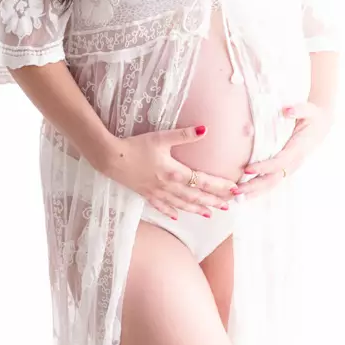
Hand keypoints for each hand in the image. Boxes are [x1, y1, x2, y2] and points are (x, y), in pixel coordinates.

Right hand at [99, 123, 239, 219]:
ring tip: (210, 215)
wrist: (111, 158)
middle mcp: (168, 186)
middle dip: (213, 201)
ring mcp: (157, 193)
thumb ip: (184, 135)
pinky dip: (171, 212)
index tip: (234, 189)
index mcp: (175, 172)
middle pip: (195, 196)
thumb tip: (205, 129)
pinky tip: (178, 216)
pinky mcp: (146, 194)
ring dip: (197, 209)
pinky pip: (161, 207)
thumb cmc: (136, 146)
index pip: (203, 181)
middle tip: (228, 206)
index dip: (220, 186)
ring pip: (181, 204)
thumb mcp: (161, 137)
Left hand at [235, 99, 333, 197]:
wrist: (322, 125)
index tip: (247, 169)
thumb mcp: (309, 110)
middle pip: (273, 179)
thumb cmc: (312, 117)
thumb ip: (298, 109)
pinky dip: (258, 190)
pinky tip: (244, 194)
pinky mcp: (285, 169)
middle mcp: (294, 162)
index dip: (264, 166)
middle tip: (235, 189)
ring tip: (235, 197)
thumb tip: (286, 110)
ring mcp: (290, 168)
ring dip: (254, 192)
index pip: (280, 161)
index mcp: (298, 148)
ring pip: (272, 184)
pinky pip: (271, 182)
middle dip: (254, 186)